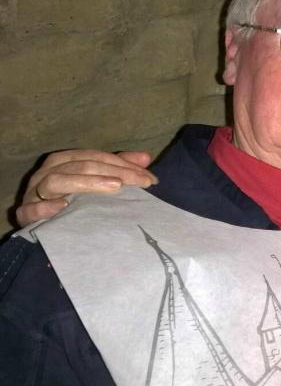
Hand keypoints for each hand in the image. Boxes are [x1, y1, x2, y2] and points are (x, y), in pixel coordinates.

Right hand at [15, 150, 157, 226]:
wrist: (46, 229)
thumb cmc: (75, 203)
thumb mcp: (98, 183)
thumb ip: (120, 169)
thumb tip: (146, 158)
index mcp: (63, 161)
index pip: (95, 157)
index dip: (123, 164)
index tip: (149, 178)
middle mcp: (47, 173)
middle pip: (81, 165)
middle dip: (114, 172)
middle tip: (141, 184)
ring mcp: (34, 193)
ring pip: (57, 180)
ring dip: (86, 182)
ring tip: (114, 187)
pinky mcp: (25, 214)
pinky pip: (32, 209)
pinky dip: (47, 206)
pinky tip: (65, 206)